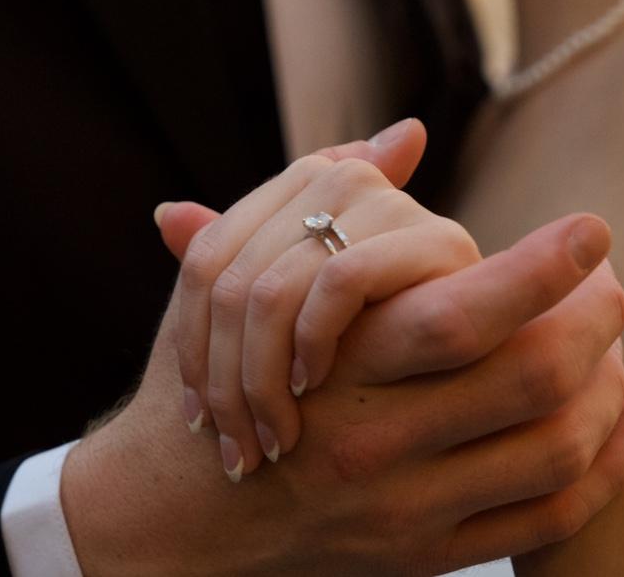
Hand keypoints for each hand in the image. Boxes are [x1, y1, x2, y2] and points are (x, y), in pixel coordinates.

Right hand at [149, 120, 623, 559]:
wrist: (174, 516)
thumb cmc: (216, 374)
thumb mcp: (245, 280)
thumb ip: (328, 205)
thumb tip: (410, 130)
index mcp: (339, 363)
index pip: (466, 314)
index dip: (544, 267)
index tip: (593, 228)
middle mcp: (377, 441)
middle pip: (529, 379)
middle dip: (594, 320)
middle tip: (614, 284)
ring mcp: (405, 508)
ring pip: (551, 450)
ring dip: (606, 390)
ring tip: (617, 346)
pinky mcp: (426, 557)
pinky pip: (547, 520)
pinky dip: (610, 468)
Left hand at [163, 119, 483, 474]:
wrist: (458, 399)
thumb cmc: (360, 362)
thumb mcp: (284, 321)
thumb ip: (232, 266)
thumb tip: (165, 213)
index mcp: (303, 187)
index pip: (206, 259)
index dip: (191, 341)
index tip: (192, 415)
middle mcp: (343, 178)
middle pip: (229, 278)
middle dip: (222, 376)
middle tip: (230, 445)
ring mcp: (390, 204)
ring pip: (273, 288)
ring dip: (259, 378)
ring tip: (269, 436)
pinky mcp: (435, 242)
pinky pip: (339, 283)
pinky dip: (314, 342)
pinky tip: (312, 388)